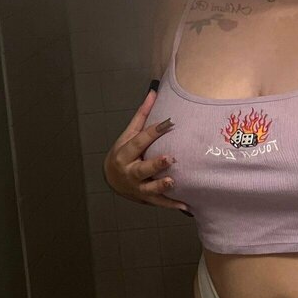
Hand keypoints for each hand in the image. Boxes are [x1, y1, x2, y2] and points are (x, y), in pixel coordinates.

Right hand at [103, 88, 188, 210]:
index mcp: (124, 153)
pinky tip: (185, 205)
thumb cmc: (123, 153)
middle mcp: (129, 171)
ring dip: (161, 186)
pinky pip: (159, 202)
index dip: (152, 132)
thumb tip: (153, 92)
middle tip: (170, 158)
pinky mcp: (145, 198)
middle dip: (155, 164)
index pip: (139, 142)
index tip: (168, 123)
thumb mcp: (128, 134)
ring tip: (173, 181)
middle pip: (141, 168)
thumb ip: (142, 116)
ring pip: (148, 188)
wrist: (112, 179)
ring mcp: (136, 187)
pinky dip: (171, 204)